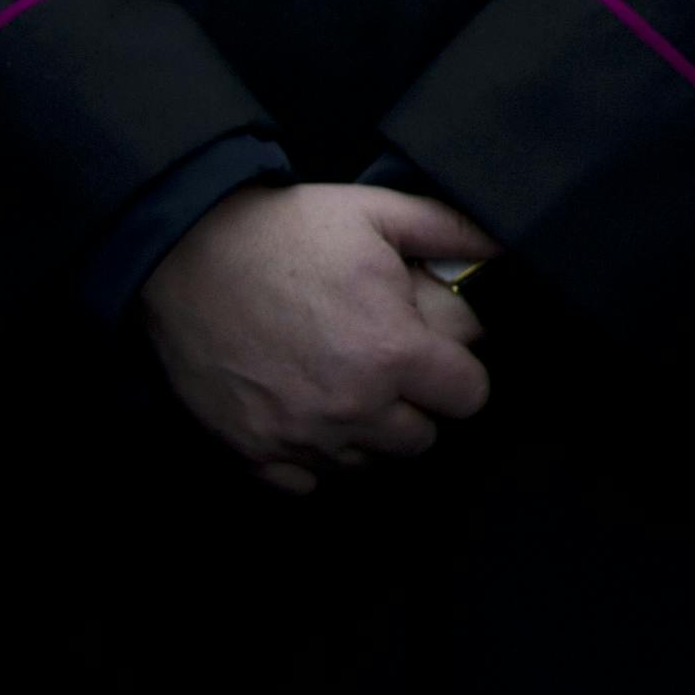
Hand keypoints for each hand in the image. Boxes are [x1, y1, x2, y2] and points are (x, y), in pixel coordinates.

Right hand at [138, 182, 498, 495]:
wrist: (185, 253)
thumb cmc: (288, 231)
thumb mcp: (379, 212)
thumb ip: (452, 233)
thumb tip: (508, 248)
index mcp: (392, 353)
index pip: (469, 397)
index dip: (460, 371)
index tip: (440, 353)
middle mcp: (351, 408)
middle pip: (421, 437)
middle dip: (418, 404)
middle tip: (393, 366)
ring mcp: (298, 437)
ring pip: (368, 464)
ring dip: (368, 432)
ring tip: (349, 384)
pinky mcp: (252, 452)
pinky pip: (308, 482)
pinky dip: (314, 456)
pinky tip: (308, 411)